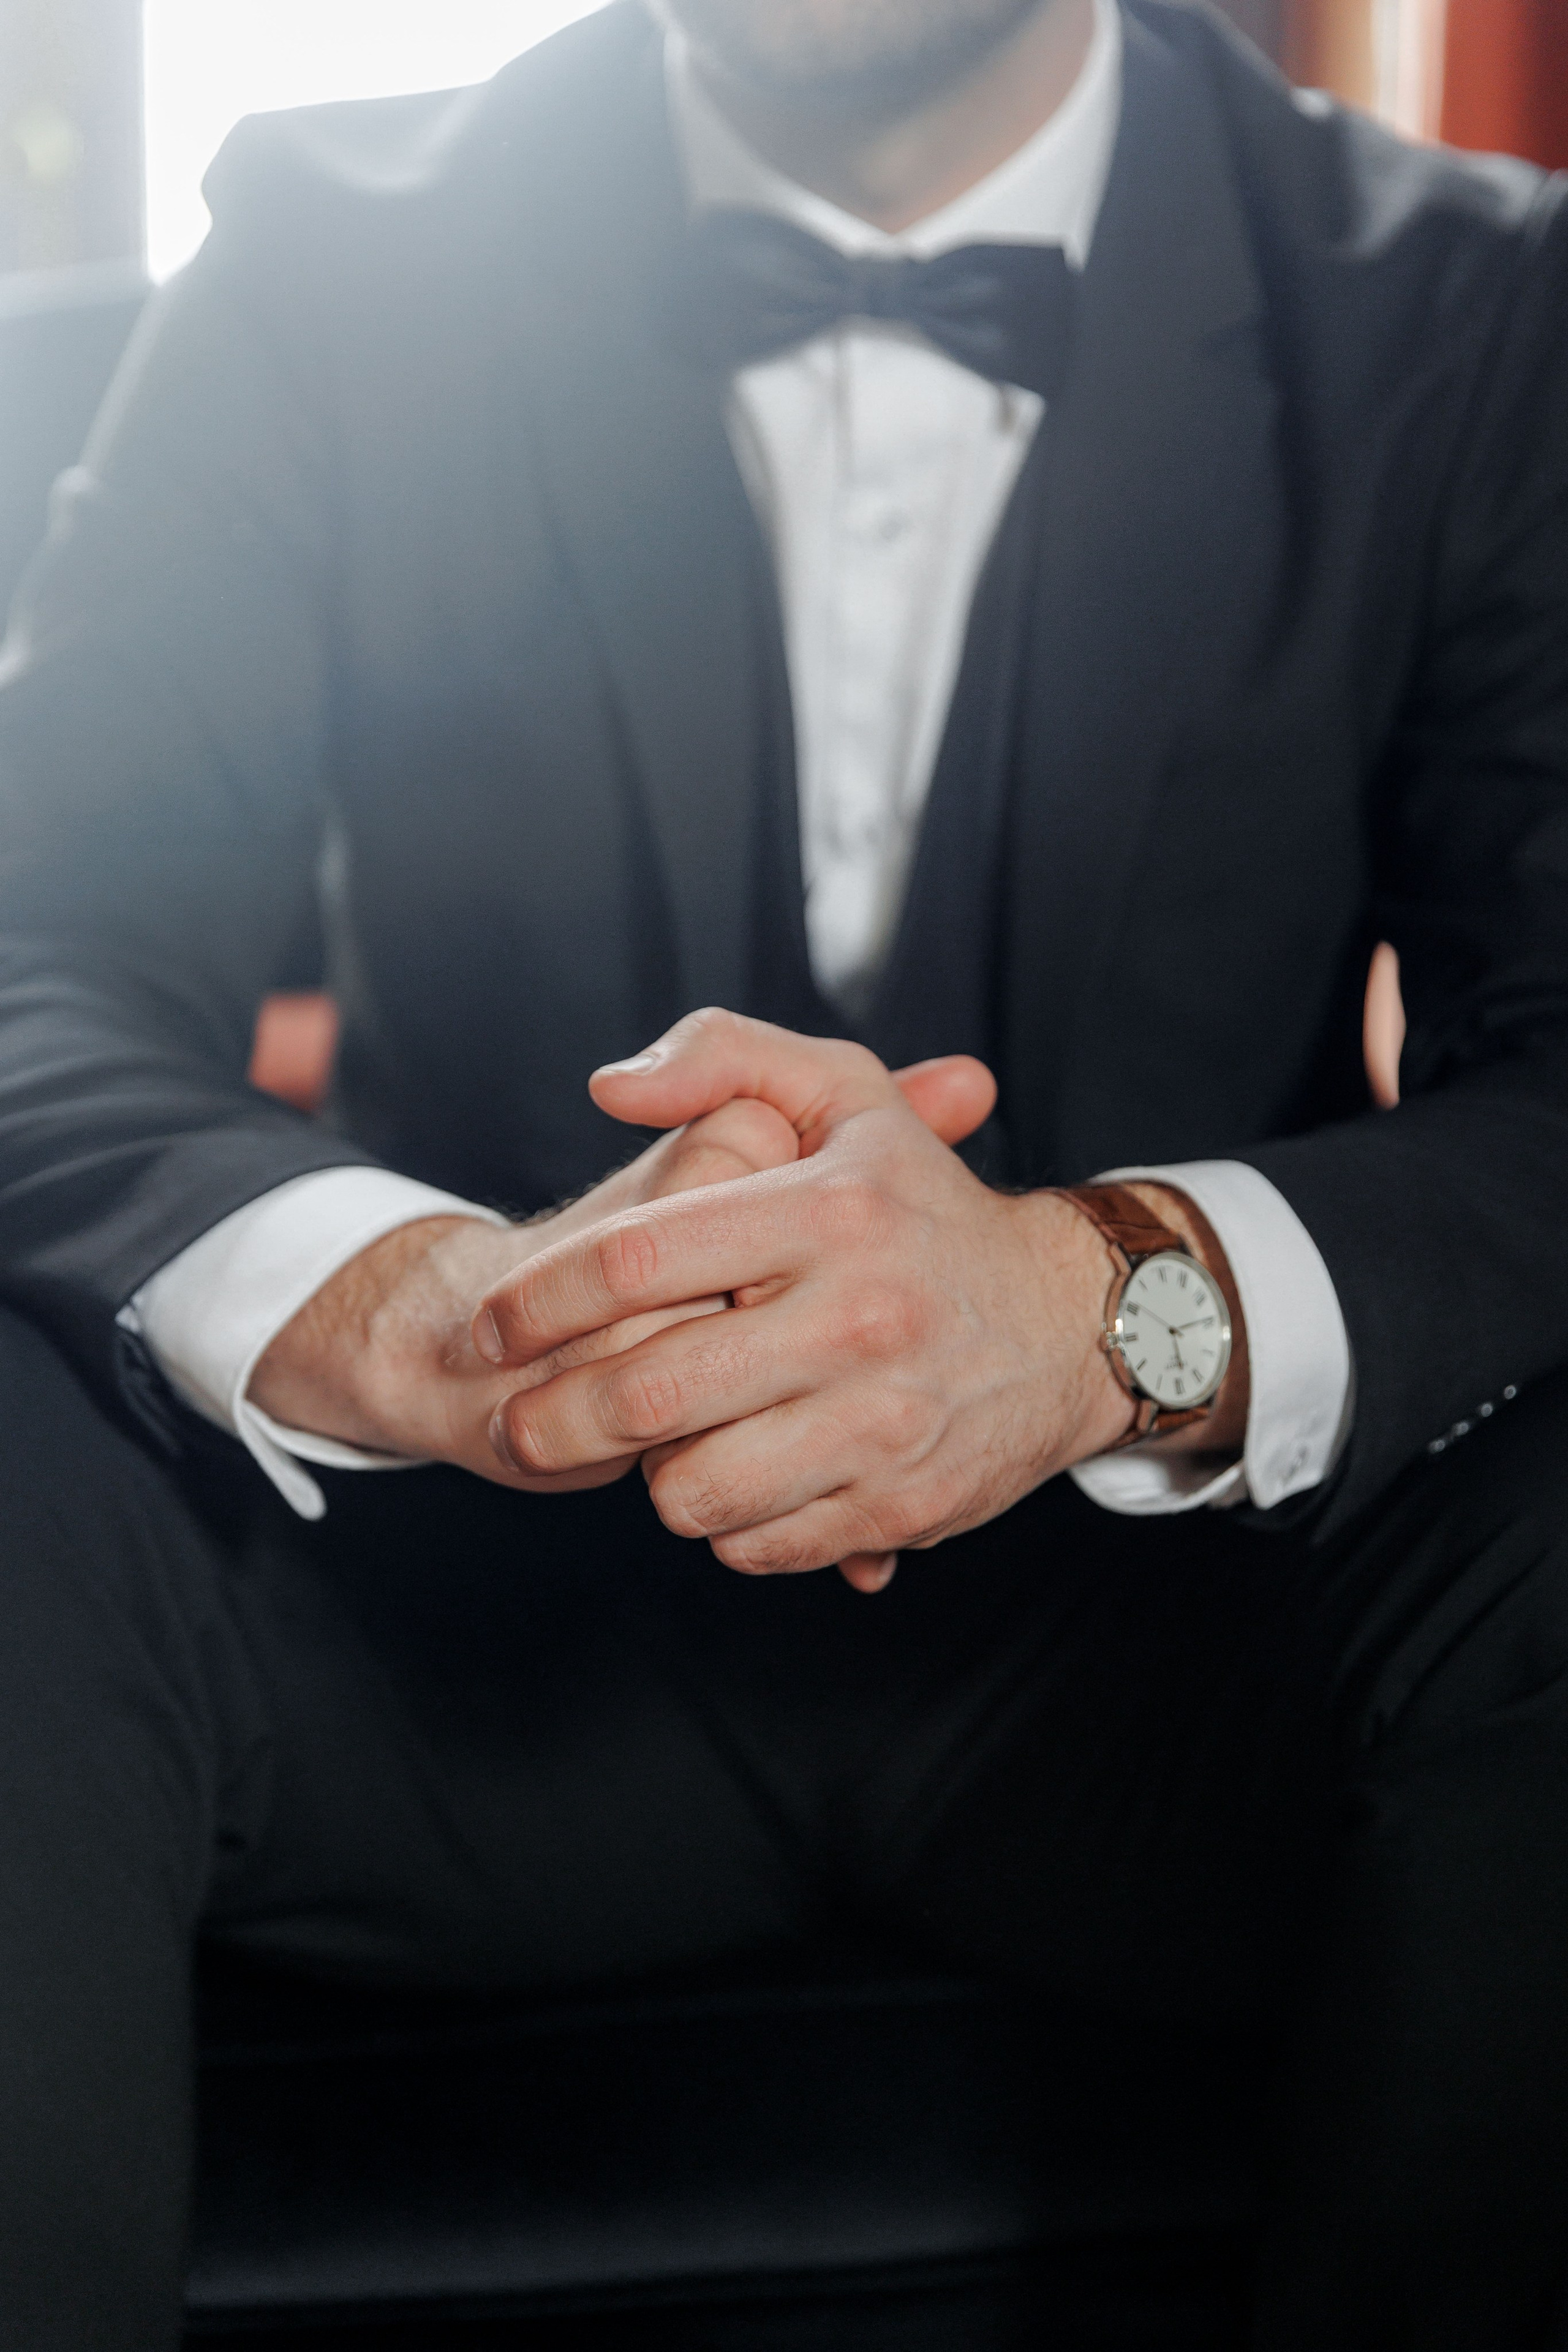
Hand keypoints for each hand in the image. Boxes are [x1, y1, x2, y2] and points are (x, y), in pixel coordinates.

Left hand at [471, 1011, 1140, 1589]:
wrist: (1072, 1323)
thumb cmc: (927, 1205)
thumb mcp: (846, 1095)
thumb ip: (722, 1057)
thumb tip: (607, 1086)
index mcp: (829, 1211)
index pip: (635, 1262)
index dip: (537, 1302)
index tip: (491, 1327)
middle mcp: (860, 1317)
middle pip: (645, 1394)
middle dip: (549, 1419)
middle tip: (516, 1421)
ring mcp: (884, 1421)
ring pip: (691, 1488)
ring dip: (645, 1475)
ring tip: (653, 1443)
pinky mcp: (902, 1505)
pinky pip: (756, 1544)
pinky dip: (723, 1522)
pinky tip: (734, 1473)